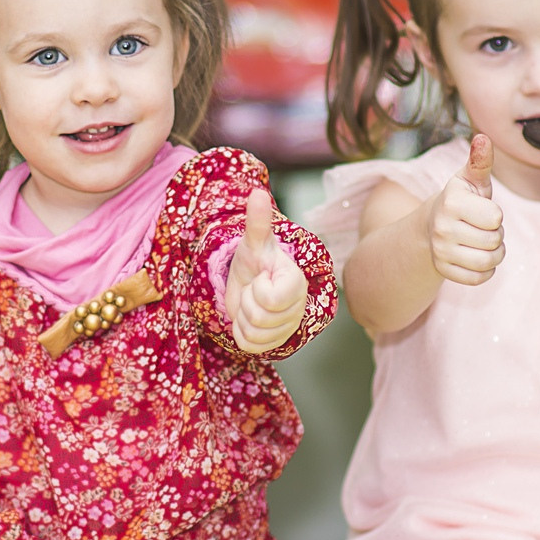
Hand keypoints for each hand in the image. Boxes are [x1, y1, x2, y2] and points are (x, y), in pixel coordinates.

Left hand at [222, 187, 309, 354]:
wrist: (250, 281)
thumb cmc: (255, 260)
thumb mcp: (253, 242)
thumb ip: (258, 221)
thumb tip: (257, 192)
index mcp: (296, 283)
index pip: (271, 299)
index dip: (257, 289)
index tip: (260, 278)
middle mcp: (298, 307)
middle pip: (259, 318)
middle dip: (246, 303)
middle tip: (252, 290)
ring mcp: (288, 327)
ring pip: (254, 334)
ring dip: (242, 319)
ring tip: (250, 302)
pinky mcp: (275, 343)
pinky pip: (250, 347)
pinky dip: (241, 334)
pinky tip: (247, 319)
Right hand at [429, 132, 504, 285]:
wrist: (432, 224)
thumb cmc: (462, 199)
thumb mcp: (471, 179)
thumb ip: (480, 161)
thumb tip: (483, 138)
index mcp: (451, 202)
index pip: (496, 218)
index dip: (495, 215)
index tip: (483, 210)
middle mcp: (441, 228)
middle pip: (494, 242)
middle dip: (496, 235)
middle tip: (482, 227)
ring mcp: (440, 251)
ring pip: (488, 263)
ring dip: (494, 254)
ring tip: (483, 243)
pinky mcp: (443, 270)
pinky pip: (478, 279)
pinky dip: (485, 272)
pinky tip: (476, 257)